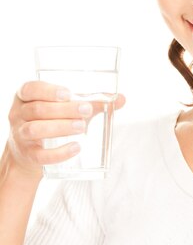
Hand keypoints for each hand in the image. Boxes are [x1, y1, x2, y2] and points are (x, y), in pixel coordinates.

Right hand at [4, 81, 125, 178]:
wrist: (29, 153)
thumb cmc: (51, 121)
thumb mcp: (64, 108)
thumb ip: (92, 102)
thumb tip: (121, 98)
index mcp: (26, 97)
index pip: (31, 89)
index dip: (48, 90)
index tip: (68, 93)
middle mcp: (18, 114)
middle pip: (38, 109)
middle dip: (64, 110)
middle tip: (87, 110)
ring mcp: (20, 135)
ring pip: (35, 129)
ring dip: (60, 128)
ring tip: (81, 127)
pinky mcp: (28, 155)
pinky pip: (40, 155)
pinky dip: (58, 153)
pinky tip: (75, 148)